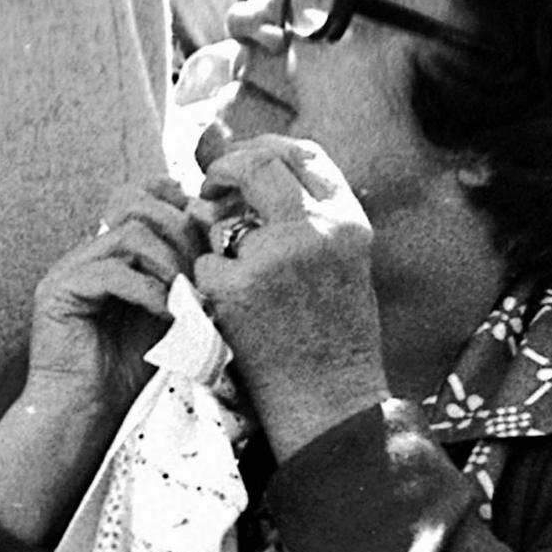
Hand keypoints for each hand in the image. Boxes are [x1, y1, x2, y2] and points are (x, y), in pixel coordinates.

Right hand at [25, 181, 205, 421]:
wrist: (85, 413)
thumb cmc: (129, 371)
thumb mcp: (170, 316)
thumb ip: (185, 281)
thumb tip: (225, 251)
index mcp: (111, 252)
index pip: (138, 195)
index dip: (174, 200)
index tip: (207, 228)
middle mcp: (87, 252)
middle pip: (139, 207)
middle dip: (183, 237)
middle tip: (203, 277)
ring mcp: (69, 268)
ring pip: (129, 233)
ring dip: (169, 263)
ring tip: (186, 299)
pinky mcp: (58, 290)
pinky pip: (111, 271)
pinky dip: (147, 291)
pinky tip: (166, 315)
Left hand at [190, 136, 390, 451]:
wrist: (333, 401)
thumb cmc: (333, 338)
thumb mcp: (339, 266)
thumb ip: (305, 218)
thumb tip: (246, 167)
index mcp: (348, 222)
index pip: (305, 154)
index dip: (266, 150)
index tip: (244, 164)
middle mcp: (316, 229)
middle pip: (259, 163)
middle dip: (226, 168)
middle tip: (210, 188)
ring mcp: (276, 254)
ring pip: (222, 220)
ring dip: (218, 247)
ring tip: (246, 291)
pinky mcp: (238, 284)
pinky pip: (203, 266)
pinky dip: (208, 289)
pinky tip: (234, 317)